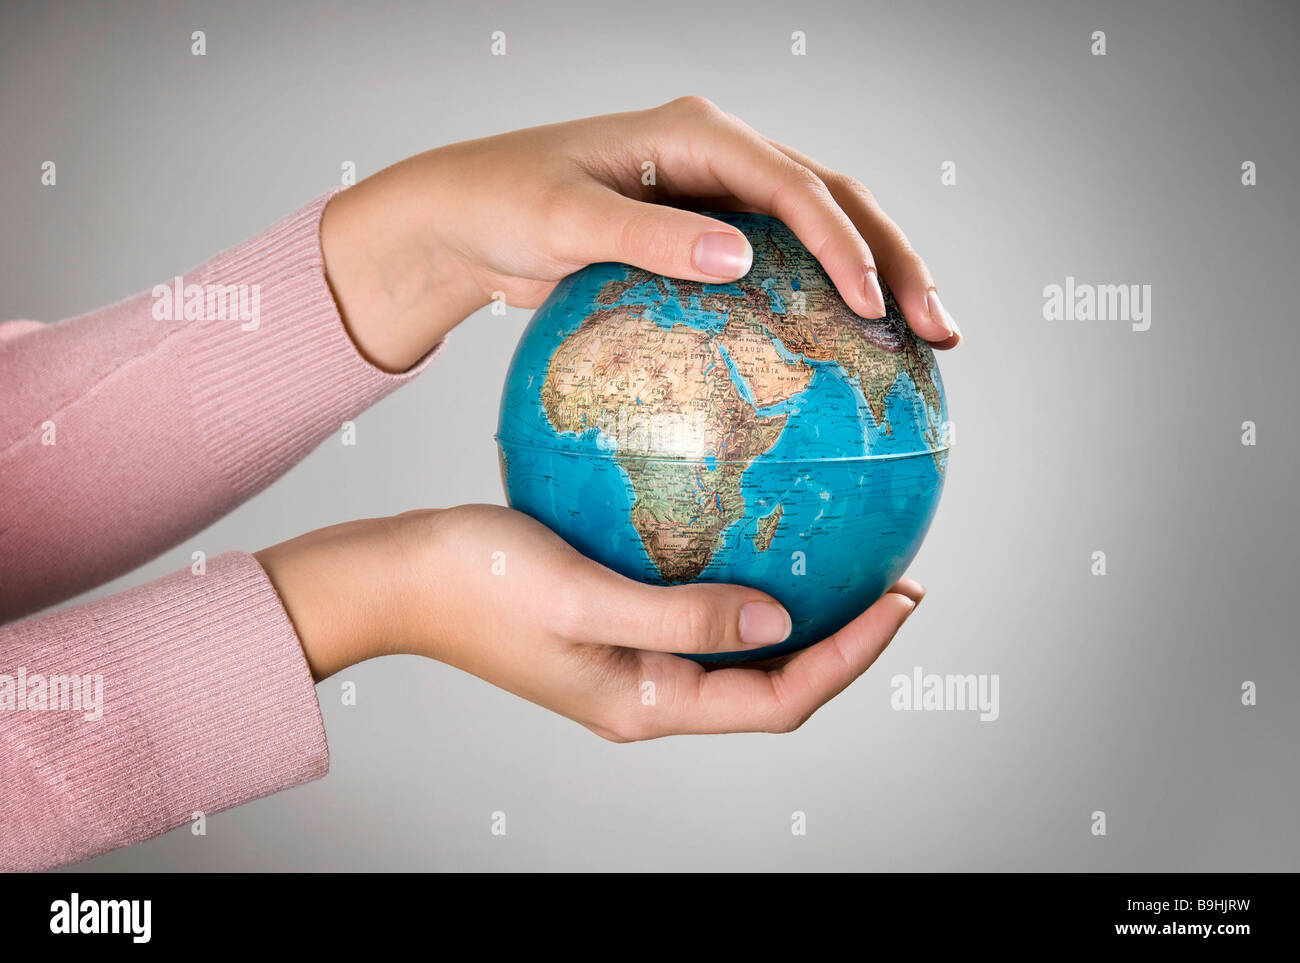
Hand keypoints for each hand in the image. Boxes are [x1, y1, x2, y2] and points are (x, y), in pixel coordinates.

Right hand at [255, 505, 923, 739]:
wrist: (396, 575)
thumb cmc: (474, 583)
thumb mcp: (586, 595)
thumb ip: (684, 618)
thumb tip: (780, 626)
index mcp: (644, 703)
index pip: (776, 700)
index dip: (849, 658)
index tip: (901, 600)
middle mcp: (645, 694)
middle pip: (769, 687)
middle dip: (840, 643)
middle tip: (895, 584)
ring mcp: (629, 663)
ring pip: (738, 653)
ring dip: (797, 616)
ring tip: (846, 563)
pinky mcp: (613, 625)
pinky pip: (698, 614)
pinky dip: (738, 587)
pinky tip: (752, 533)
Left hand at [319, 97, 960, 372]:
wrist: (466, 215)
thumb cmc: (503, 204)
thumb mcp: (566, 221)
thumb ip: (650, 236)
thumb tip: (742, 256)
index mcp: (698, 134)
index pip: (795, 184)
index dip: (844, 243)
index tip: (873, 305)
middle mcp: (721, 156)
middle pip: (835, 200)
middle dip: (894, 261)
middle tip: (938, 329)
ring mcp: (720, 197)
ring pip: (823, 231)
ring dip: (876, 281)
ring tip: (923, 341)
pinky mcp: (707, 238)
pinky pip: (783, 267)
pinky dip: (822, 303)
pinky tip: (850, 352)